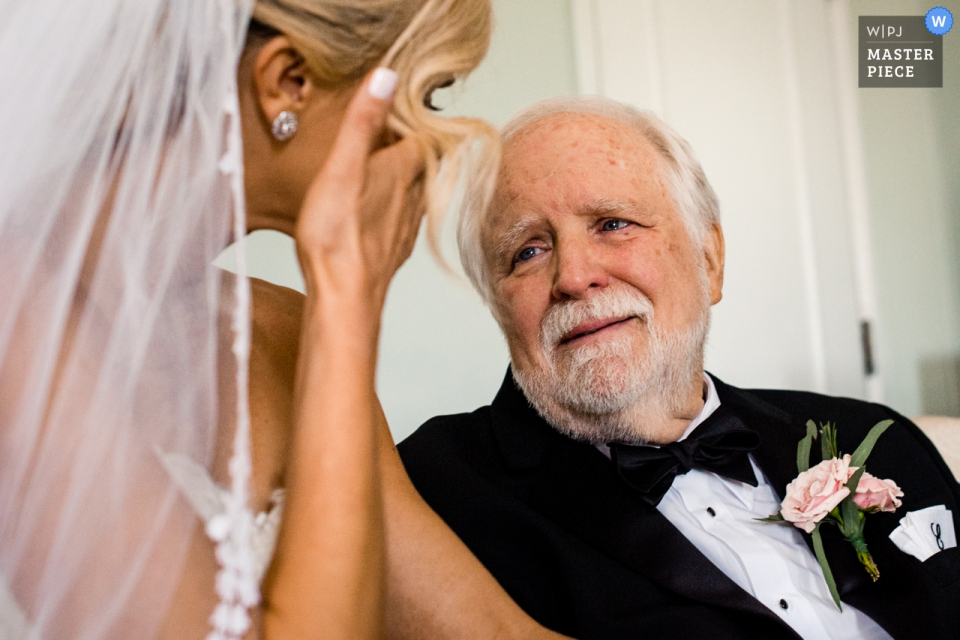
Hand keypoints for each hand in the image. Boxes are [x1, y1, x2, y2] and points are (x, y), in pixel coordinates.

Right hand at [295, 68, 426, 306]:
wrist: (344, 296)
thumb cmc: (337, 235)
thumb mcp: (341, 167)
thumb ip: (362, 122)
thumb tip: (386, 76)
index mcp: (400, 171)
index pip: (421, 134)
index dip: (409, 120)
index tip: (395, 108)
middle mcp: (411, 197)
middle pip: (419, 162)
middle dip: (404, 146)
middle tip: (383, 134)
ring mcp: (404, 226)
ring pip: (412, 192)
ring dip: (398, 177)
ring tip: (376, 167)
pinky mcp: (392, 250)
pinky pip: (399, 218)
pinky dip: (390, 207)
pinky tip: (372, 211)